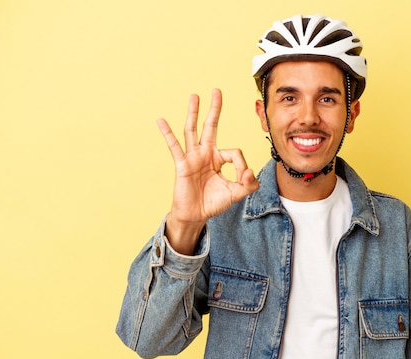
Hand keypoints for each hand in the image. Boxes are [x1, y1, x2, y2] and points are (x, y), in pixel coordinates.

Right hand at [158, 89, 258, 253]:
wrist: (196, 215)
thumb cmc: (213, 202)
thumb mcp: (236, 193)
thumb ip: (248, 184)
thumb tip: (249, 172)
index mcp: (218, 158)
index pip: (234, 152)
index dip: (242, 165)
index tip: (243, 178)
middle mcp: (205, 154)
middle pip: (210, 126)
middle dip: (214, 109)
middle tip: (216, 90)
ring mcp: (192, 157)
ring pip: (192, 131)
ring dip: (193, 113)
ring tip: (194, 96)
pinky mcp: (181, 165)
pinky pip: (174, 147)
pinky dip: (167, 134)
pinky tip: (161, 121)